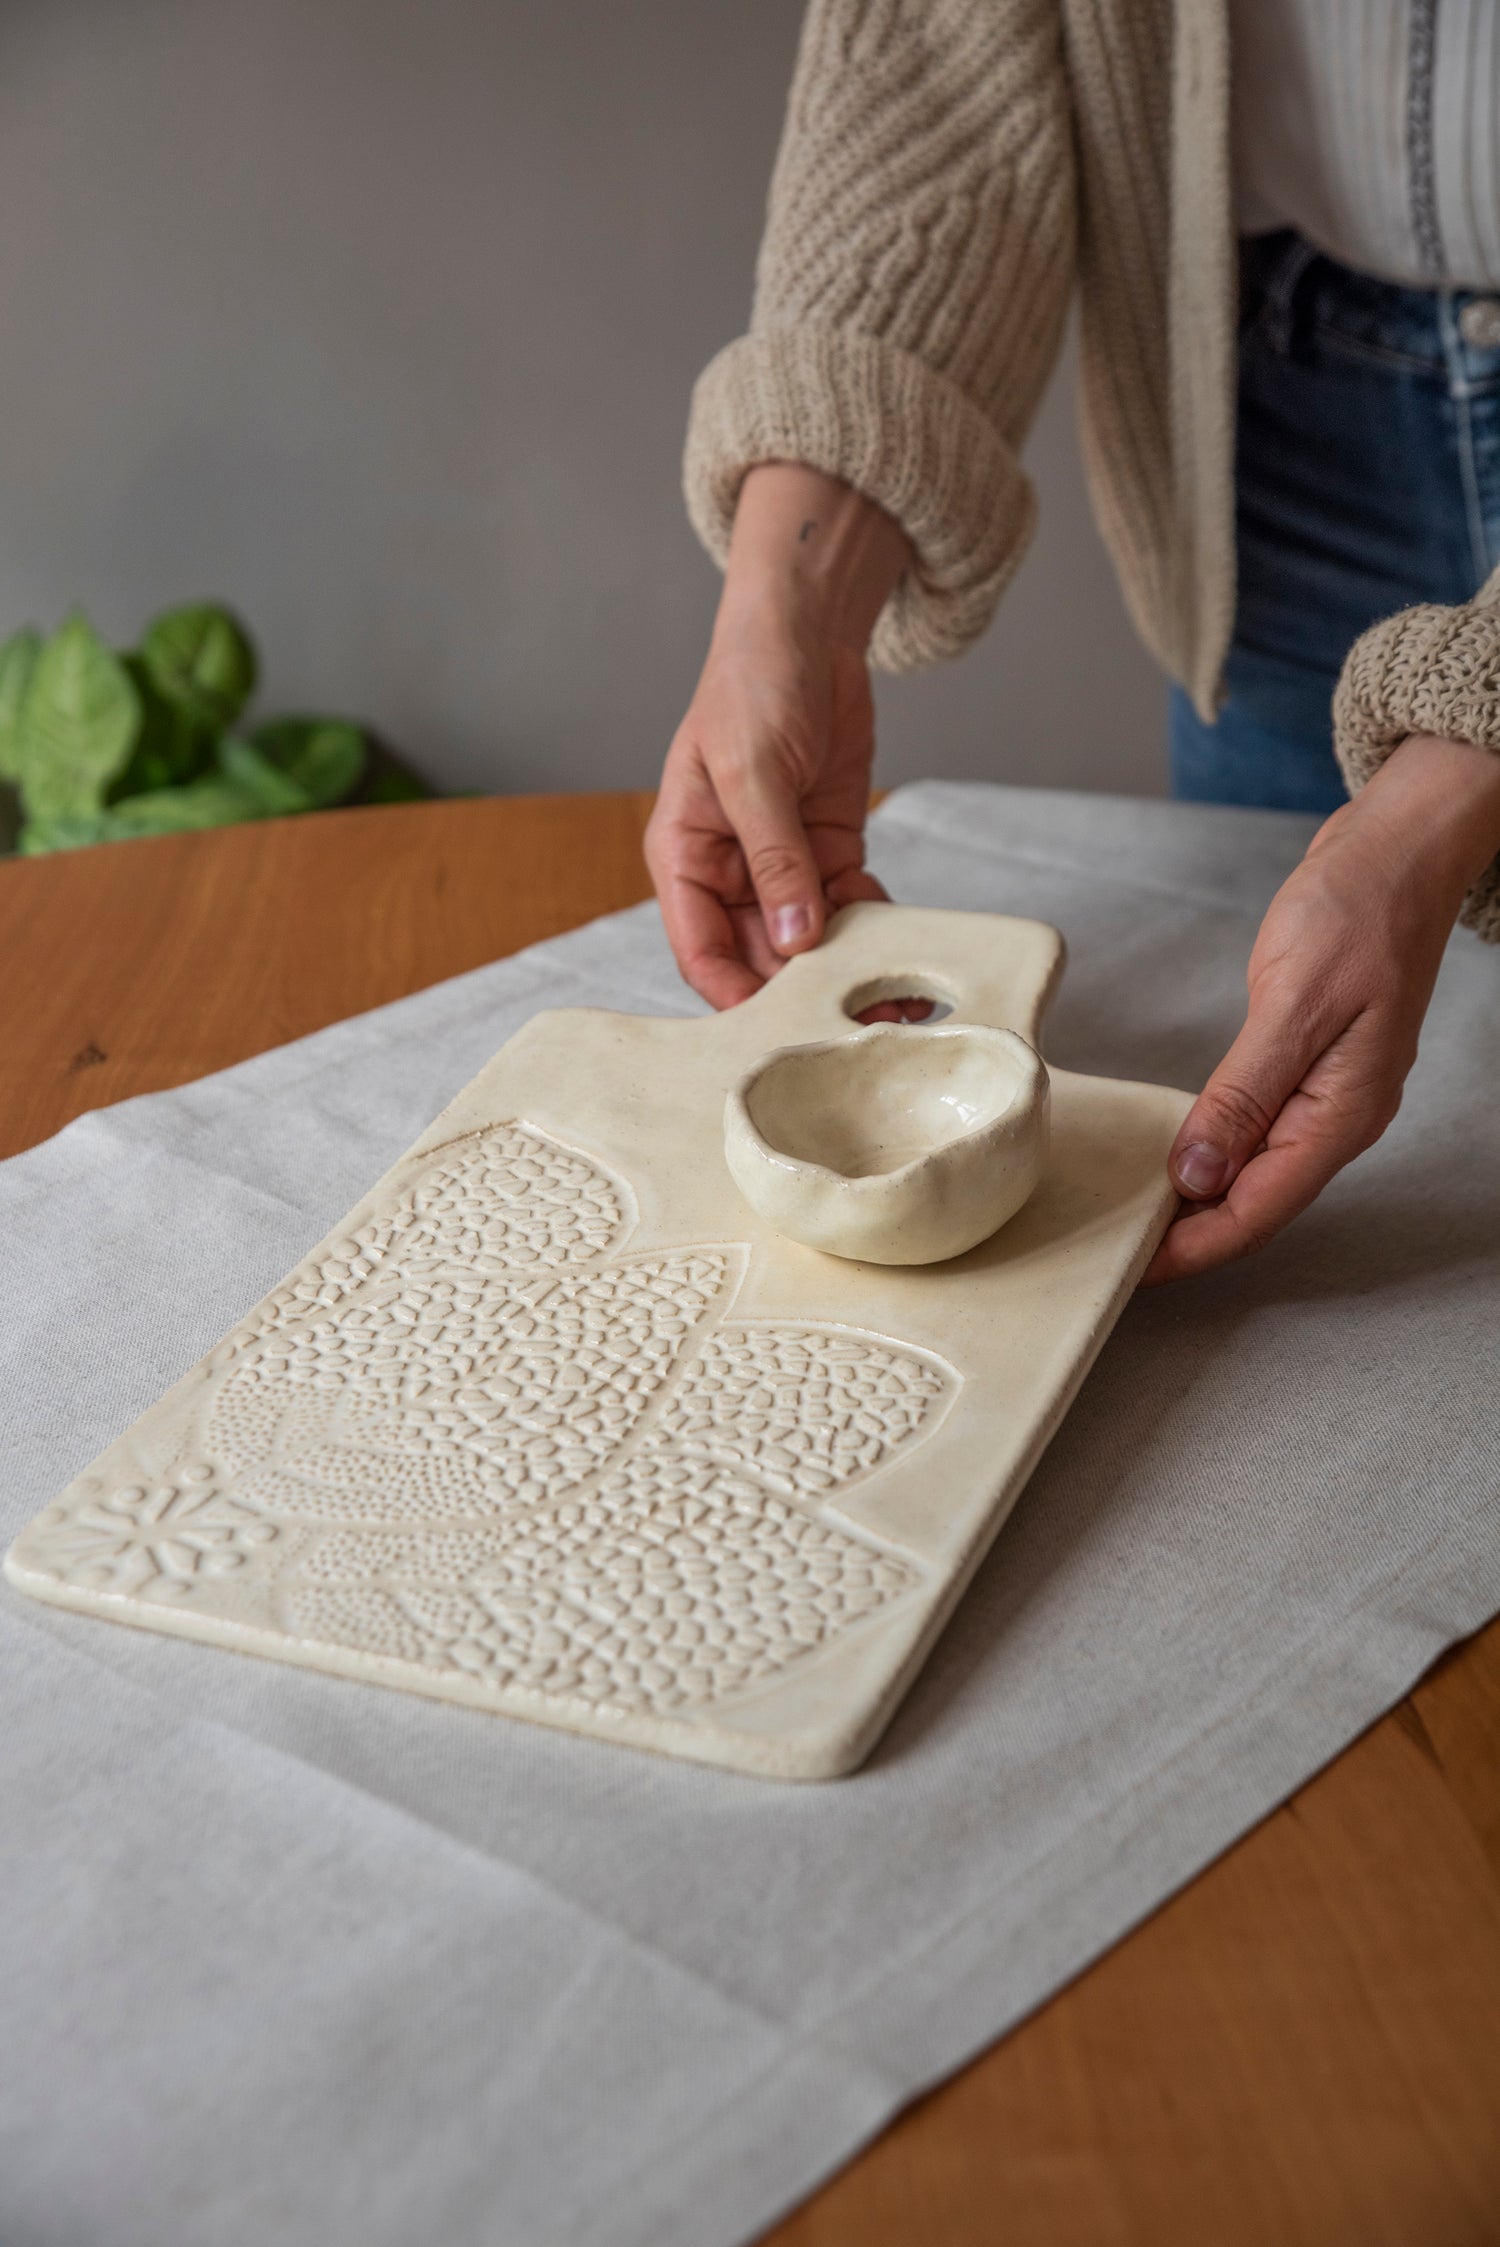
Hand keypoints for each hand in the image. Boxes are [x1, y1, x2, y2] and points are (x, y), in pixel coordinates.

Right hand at [647, 462, 910, 1008]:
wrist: (808, 630)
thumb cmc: (754, 684)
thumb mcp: (756, 771)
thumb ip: (775, 859)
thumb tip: (793, 938)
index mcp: (685, 854)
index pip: (699, 948)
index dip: (735, 993)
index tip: (778, 1028)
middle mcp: (729, 870)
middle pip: (758, 956)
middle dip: (802, 992)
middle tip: (853, 1023)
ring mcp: (780, 865)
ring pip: (807, 942)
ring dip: (844, 970)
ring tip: (890, 1000)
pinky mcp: (827, 852)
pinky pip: (847, 908)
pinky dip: (872, 929)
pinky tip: (901, 948)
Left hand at [1145, 733, 1499, 1282]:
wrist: (1397, 853)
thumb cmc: (1357, 912)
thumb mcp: (1295, 1002)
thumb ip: (1245, 1093)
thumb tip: (1198, 1172)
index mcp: (1341, 1114)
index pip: (1258, 1210)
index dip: (1194, 1247)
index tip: (1134, 1268)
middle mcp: (1337, 1117)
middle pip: (1256, 1204)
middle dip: (1191, 1237)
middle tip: (1118, 1252)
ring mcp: (1325, 1094)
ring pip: (1256, 1173)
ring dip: (1199, 1201)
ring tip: (1136, 1219)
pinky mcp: (1308, 1067)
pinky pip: (1258, 1133)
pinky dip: (1214, 1153)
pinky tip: (1178, 1158)